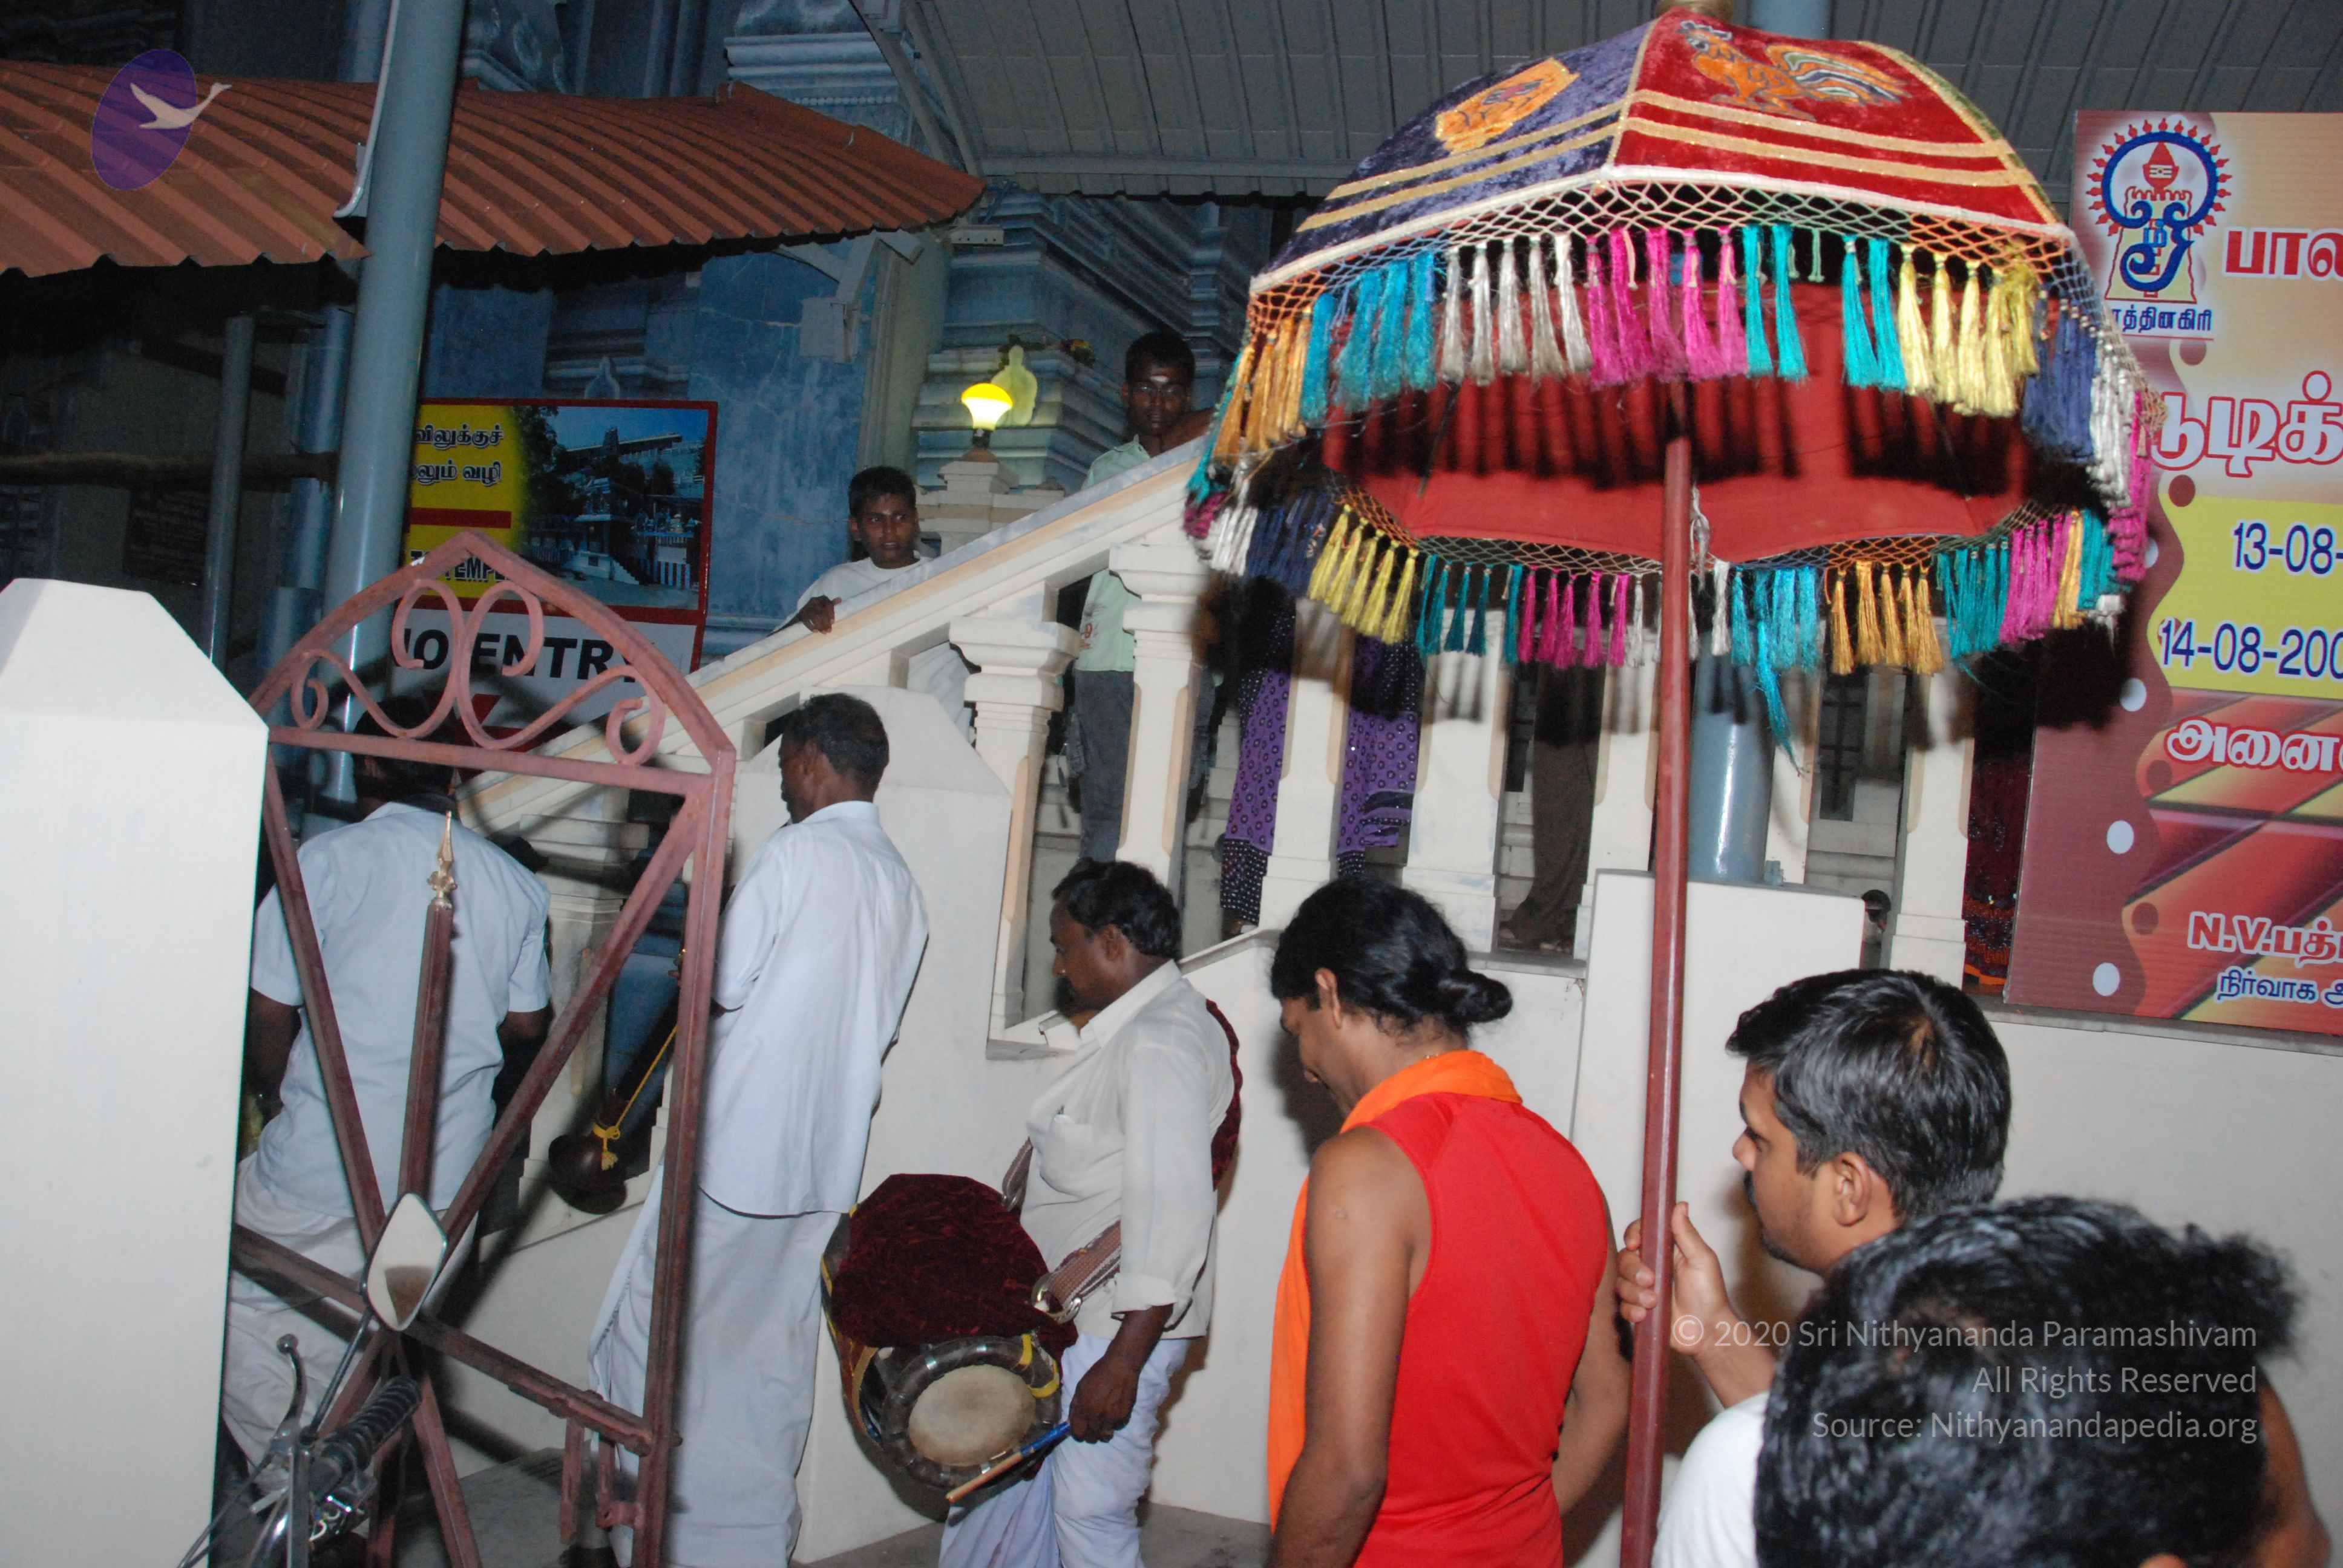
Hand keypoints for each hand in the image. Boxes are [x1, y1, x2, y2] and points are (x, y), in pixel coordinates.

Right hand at [799, 596, 836, 632]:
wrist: (803, 612)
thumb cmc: (818, 609)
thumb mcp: (825, 604)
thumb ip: (832, 603)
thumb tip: (840, 599)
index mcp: (821, 598)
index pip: (828, 605)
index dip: (831, 614)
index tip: (833, 622)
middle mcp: (814, 601)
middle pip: (821, 612)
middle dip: (826, 623)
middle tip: (829, 631)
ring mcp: (807, 607)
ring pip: (814, 617)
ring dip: (820, 626)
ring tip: (824, 632)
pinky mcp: (802, 613)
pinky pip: (806, 620)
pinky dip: (811, 626)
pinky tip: (816, 631)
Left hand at [1066, 1352, 1140, 1442]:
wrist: (1120, 1367)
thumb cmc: (1098, 1374)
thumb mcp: (1080, 1387)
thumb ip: (1075, 1407)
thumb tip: (1071, 1422)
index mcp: (1084, 1408)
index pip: (1078, 1433)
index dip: (1078, 1434)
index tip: (1080, 1431)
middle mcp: (1097, 1416)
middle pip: (1092, 1438)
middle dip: (1090, 1434)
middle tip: (1093, 1426)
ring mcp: (1111, 1417)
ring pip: (1105, 1436)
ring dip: (1103, 1431)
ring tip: (1105, 1420)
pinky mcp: (1124, 1416)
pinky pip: (1117, 1427)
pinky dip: (1115, 1424)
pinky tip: (1114, 1412)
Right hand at [1618, 1202, 1738, 1355]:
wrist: (1708, 1332)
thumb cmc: (1710, 1295)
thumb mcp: (1702, 1260)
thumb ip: (1687, 1233)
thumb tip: (1679, 1205)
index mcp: (1666, 1251)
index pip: (1640, 1233)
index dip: (1633, 1235)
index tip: (1635, 1244)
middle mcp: (1651, 1267)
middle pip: (1624, 1258)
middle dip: (1633, 1270)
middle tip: (1650, 1281)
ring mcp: (1643, 1289)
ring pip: (1621, 1282)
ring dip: (1635, 1293)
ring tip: (1654, 1302)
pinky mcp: (1639, 1309)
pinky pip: (1622, 1306)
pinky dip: (1632, 1310)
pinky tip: (1645, 1315)